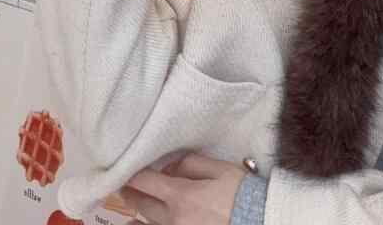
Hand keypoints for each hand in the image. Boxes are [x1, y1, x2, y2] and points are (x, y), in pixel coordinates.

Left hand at [117, 152, 247, 224]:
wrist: (260, 220)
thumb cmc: (242, 195)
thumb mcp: (219, 169)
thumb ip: (190, 164)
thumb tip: (170, 165)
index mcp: (180, 196)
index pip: (145, 182)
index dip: (131, 173)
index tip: (123, 167)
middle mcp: (173, 219)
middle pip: (141, 204)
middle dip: (130, 191)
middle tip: (122, 184)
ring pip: (146, 224)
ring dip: (134, 213)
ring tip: (127, 205)